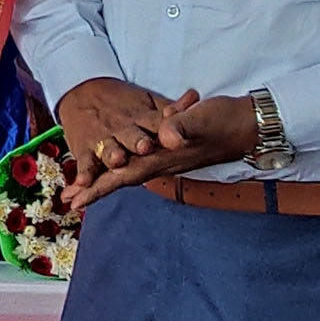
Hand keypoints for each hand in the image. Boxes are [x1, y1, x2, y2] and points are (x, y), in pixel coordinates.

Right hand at [55, 77, 182, 188]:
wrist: (81, 92)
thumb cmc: (121, 102)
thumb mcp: (148, 100)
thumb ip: (172, 107)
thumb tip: (195, 96)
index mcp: (142, 117)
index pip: (157, 122)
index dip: (166, 124)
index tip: (176, 133)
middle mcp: (123, 129)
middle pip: (132, 136)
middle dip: (138, 141)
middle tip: (146, 146)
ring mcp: (103, 140)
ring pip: (109, 149)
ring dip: (113, 155)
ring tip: (117, 160)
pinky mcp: (86, 150)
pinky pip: (86, 164)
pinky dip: (84, 173)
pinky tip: (82, 183)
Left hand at [62, 93, 258, 208]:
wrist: (250, 123)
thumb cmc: (225, 120)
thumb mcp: (201, 119)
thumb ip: (182, 126)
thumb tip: (167, 138)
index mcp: (163, 157)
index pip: (124, 175)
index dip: (99, 188)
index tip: (76, 201)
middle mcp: (162, 161)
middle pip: (121, 177)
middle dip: (95, 187)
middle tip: (69, 199)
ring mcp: (168, 157)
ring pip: (130, 169)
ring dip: (106, 176)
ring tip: (83, 184)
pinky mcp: (173, 148)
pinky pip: (143, 158)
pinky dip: (124, 161)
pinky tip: (116, 162)